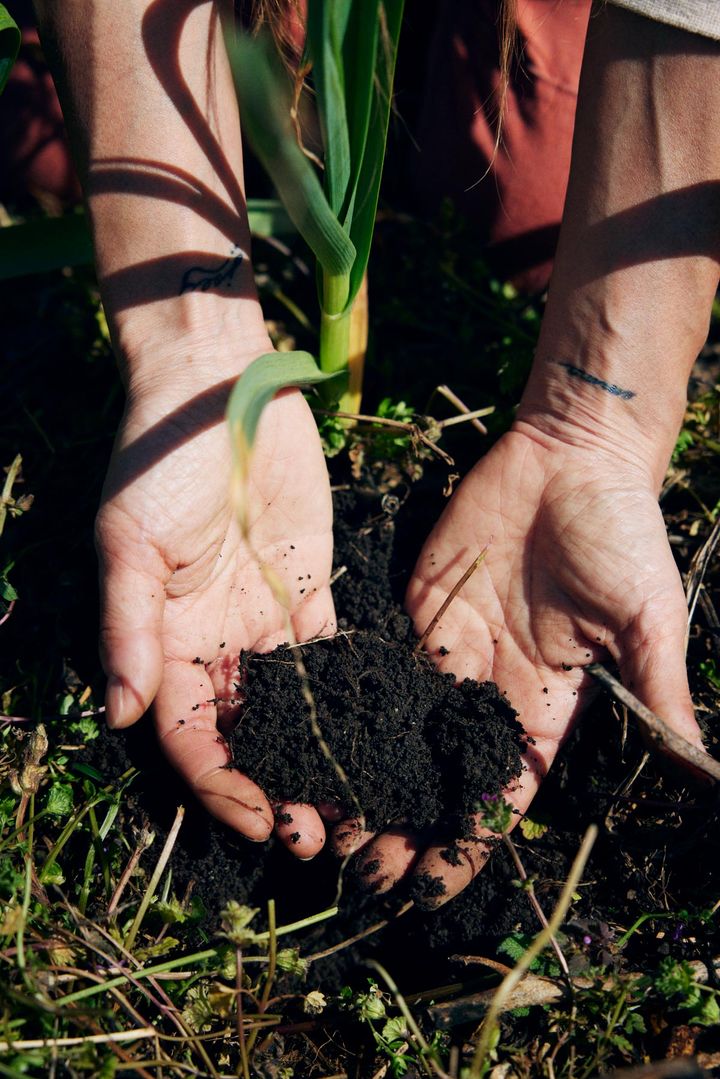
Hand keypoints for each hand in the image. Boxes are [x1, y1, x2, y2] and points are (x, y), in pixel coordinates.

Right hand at [95, 339, 336, 855]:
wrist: (218, 390)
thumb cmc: (159, 462)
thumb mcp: (132, 545)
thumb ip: (130, 629)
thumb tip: (119, 714)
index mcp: (165, 641)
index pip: (189, 733)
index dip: (220, 783)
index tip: (259, 820)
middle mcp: (214, 642)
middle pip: (245, 733)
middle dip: (275, 787)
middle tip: (318, 836)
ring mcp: (264, 620)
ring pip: (294, 707)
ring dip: (318, 756)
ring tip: (356, 804)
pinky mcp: (311, 591)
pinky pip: (332, 655)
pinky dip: (353, 695)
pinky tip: (383, 734)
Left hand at [336, 422, 703, 901]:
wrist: (571, 455)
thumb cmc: (621, 533)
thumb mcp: (648, 618)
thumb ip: (658, 691)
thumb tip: (703, 767)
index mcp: (546, 703)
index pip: (504, 789)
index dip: (471, 839)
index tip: (435, 887)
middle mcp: (491, 686)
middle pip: (440, 771)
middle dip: (405, 822)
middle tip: (360, 872)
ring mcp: (450, 648)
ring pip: (401, 729)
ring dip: (369, 779)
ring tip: (329, 828)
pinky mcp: (417, 608)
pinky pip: (381, 664)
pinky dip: (351, 707)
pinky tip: (319, 744)